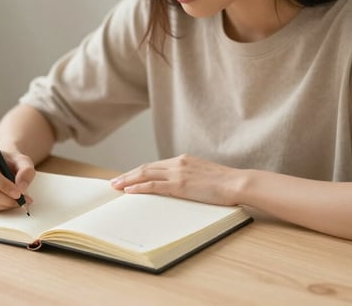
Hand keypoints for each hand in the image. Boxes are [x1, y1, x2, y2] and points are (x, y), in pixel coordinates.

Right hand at [0, 146, 34, 212]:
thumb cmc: (12, 162)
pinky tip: (7, 202)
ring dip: (4, 205)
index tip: (19, 194)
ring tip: (17, 202)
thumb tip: (21, 188)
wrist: (3, 166)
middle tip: (21, 201)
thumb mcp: (24, 162)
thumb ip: (27, 171)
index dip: (4, 185)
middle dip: (6, 199)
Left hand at [109, 154, 243, 205]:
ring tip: (116, 187)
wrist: (237, 183)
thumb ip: (190, 177)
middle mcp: (178, 163)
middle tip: (114, 182)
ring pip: (146, 175)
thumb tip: (182, 185)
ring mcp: (178, 173)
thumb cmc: (225, 184)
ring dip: (128, 181)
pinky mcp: (180, 185)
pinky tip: (129, 191)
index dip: (138, 171)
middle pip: (146, 168)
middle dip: (128, 175)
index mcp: (183, 160)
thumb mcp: (204, 175)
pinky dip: (139, 188)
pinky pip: (154, 186)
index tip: (127, 177)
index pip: (154, 165)